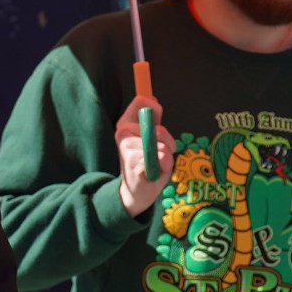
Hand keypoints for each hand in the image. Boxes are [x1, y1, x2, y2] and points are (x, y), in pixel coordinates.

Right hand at [115, 95, 174, 215]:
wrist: (135, 192)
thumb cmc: (145, 163)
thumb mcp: (148, 139)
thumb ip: (151, 121)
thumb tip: (152, 100)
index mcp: (125, 124)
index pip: (141, 102)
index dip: (155, 109)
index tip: (157, 123)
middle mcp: (123, 133)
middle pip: (160, 129)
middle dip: (168, 143)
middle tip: (161, 155)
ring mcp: (128, 149)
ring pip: (163, 147)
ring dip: (167, 159)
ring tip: (155, 166)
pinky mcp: (135, 165)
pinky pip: (162, 159)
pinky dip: (164, 168)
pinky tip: (153, 174)